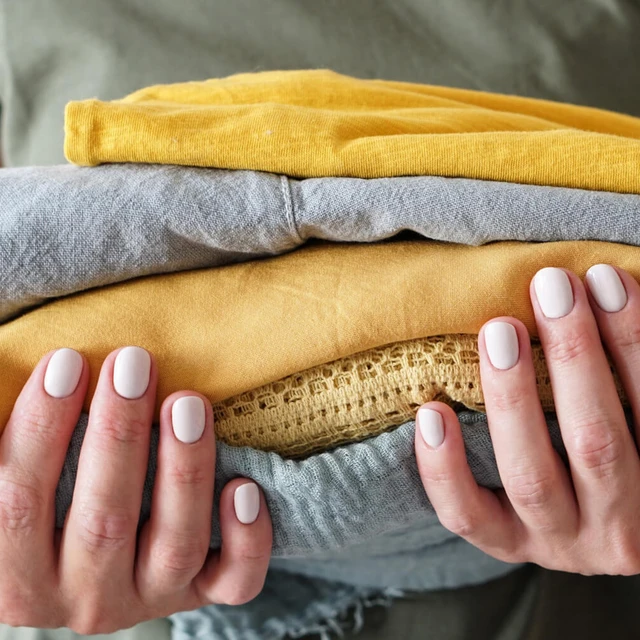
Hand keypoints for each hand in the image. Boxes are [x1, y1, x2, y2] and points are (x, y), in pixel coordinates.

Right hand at [0, 347, 271, 632]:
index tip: (66, 361)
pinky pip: (234, 582)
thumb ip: (24, 452)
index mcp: (19, 576)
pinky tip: (244, 487)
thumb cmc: (57, 503)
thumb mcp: (28, 488)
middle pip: (104, 522)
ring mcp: (151, 598)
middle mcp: (86, 597)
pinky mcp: (203, 594)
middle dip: (119, 434)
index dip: (40, 428)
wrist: (99, 569)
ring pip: (176, 545)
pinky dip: (247, 539)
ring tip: (187, 403)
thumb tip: (42, 381)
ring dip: (184, 470)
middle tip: (133, 364)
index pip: (20, 503)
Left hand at [415, 264, 639, 574]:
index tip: (602, 279)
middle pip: (595, 441)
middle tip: (551, 287)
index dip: (630, 341)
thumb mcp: (630, 418)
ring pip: (530, 477)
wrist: (596, 525)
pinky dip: (444, 468)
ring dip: (512, 398)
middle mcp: (620, 525)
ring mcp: (559, 542)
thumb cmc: (618, 448)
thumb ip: (619, 377)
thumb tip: (599, 291)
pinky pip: (468, 515)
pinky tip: (431, 413)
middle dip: (575, 357)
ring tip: (499, 331)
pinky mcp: (506, 545)